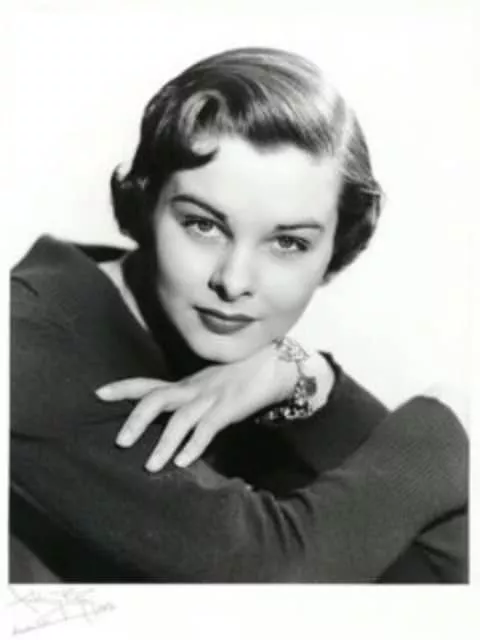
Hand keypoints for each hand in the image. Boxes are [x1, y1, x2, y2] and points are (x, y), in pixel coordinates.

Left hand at [96, 343, 333, 471]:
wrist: (274, 366)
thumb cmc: (240, 379)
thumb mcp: (208, 388)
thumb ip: (189, 402)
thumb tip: (170, 423)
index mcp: (185, 385)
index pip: (147, 384)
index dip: (122, 388)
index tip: (98, 393)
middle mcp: (193, 389)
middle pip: (156, 399)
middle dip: (136, 419)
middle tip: (120, 442)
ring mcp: (210, 398)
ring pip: (180, 419)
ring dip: (164, 443)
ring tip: (150, 466)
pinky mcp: (229, 408)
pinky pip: (208, 428)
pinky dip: (195, 444)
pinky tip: (183, 461)